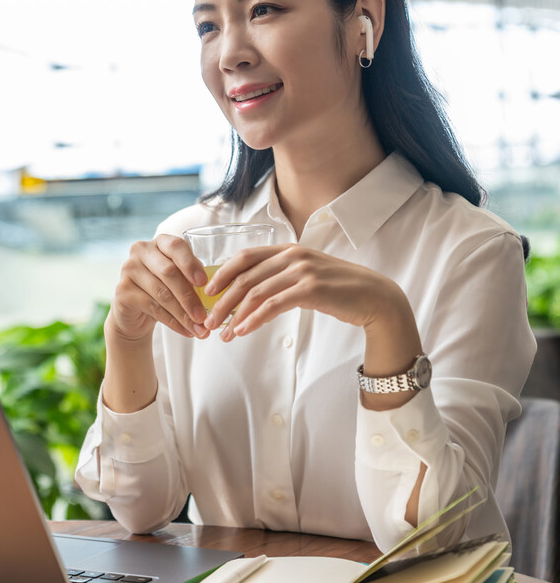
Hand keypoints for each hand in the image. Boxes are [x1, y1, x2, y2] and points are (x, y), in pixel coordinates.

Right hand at [108, 234, 210, 342]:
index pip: (175, 246)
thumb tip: (218, 292)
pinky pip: (152, 307)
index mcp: (160, 242)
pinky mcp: (122, 290)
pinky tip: (186, 332)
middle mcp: (141, 251)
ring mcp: (128, 269)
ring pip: (161, 293)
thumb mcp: (180, 279)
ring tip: (200, 330)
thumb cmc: (165, 289)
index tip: (204, 282)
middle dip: (189, 297)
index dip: (190, 264)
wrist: (136, 312)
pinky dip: (173, 322)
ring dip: (183, 315)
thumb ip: (194, 278)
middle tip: (204, 317)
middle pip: (169, 272)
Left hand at [203, 245, 406, 340]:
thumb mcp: (306, 275)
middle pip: (245, 277)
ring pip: (255, 292)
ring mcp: (301, 271)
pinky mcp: (310, 289)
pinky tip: (243, 331)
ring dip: (235, 315)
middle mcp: (292, 255)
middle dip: (223, 301)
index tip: (208, 291)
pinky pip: (272, 305)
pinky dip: (254, 319)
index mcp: (288, 249)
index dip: (223, 273)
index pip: (245, 256)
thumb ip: (281, 277)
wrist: (373, 297)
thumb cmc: (339, 289)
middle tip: (210, 320)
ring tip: (224, 333)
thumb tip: (251, 295)